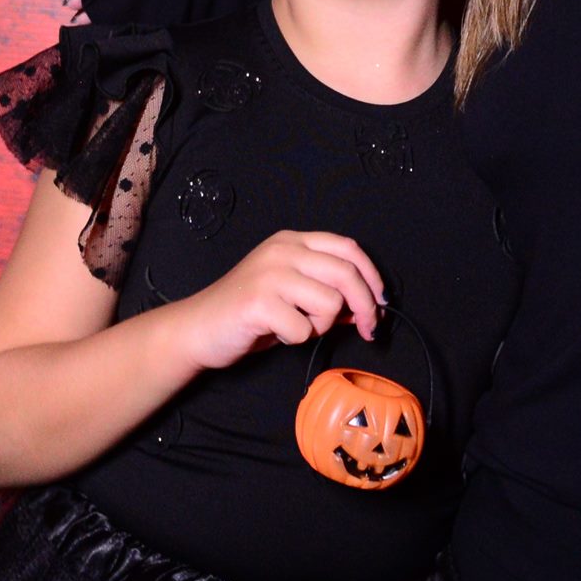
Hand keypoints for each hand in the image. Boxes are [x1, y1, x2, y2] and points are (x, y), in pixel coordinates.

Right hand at [168, 230, 385, 371]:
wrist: (198, 328)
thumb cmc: (248, 314)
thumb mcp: (293, 296)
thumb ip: (327, 294)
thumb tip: (369, 308)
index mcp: (292, 241)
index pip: (348, 248)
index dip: (372, 276)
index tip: (381, 304)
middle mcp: (282, 249)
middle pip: (347, 274)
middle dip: (366, 307)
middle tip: (368, 329)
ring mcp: (270, 273)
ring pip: (331, 303)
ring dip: (321, 325)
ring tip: (295, 326)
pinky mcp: (259, 301)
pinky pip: (304, 329)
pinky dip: (296, 339)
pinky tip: (274, 332)